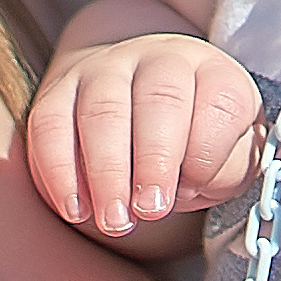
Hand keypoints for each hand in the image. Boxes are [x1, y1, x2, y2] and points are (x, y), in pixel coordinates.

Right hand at [25, 34, 262, 238]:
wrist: (142, 105)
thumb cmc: (194, 141)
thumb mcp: (229, 155)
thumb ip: (223, 168)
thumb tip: (188, 184)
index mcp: (212, 72)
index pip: (220, 100)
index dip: (207, 150)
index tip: (194, 189)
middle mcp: (160, 59)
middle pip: (160, 97)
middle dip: (154, 159)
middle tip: (150, 210)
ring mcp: (107, 68)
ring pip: (103, 108)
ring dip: (107, 170)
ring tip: (115, 221)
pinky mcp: (61, 89)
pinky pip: (51, 122)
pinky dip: (60, 170)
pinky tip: (76, 209)